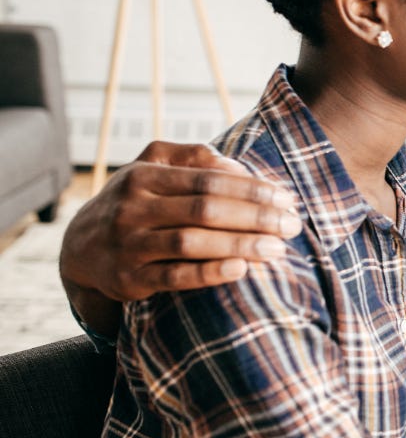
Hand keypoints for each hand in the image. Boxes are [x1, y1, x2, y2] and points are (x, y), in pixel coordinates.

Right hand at [60, 141, 300, 320]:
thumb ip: (195, 158)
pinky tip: (241, 269)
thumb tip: (239, 167)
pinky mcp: (130, 279)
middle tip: (292, 225)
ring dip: (240, 245)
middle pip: (205, 209)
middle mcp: (133, 208)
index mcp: (144, 176)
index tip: (287, 199)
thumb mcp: (154, 168)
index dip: (252, 189)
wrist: (81, 249)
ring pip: (191, 242)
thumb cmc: (135, 201)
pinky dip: (209, 273)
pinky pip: (174, 277)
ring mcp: (129, 244)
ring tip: (277, 249)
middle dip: (255, 217)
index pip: (209, 179)